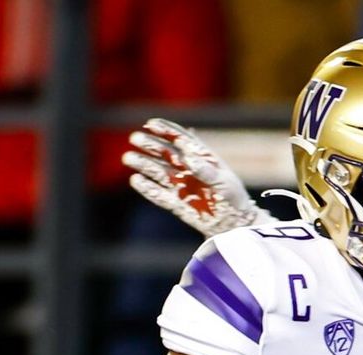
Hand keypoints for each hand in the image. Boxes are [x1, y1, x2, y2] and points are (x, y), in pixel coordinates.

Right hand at [124, 118, 266, 238]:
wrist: (234, 223)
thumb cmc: (233, 198)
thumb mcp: (224, 182)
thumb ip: (206, 170)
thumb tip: (187, 158)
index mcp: (200, 157)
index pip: (180, 139)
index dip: (165, 130)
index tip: (151, 124)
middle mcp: (186, 168)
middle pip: (164, 153)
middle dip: (150, 145)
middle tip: (134, 139)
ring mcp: (180, 185)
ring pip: (158, 172)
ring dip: (143, 164)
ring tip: (128, 158)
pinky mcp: (176, 203)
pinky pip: (158, 194)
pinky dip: (147, 188)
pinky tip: (135, 180)